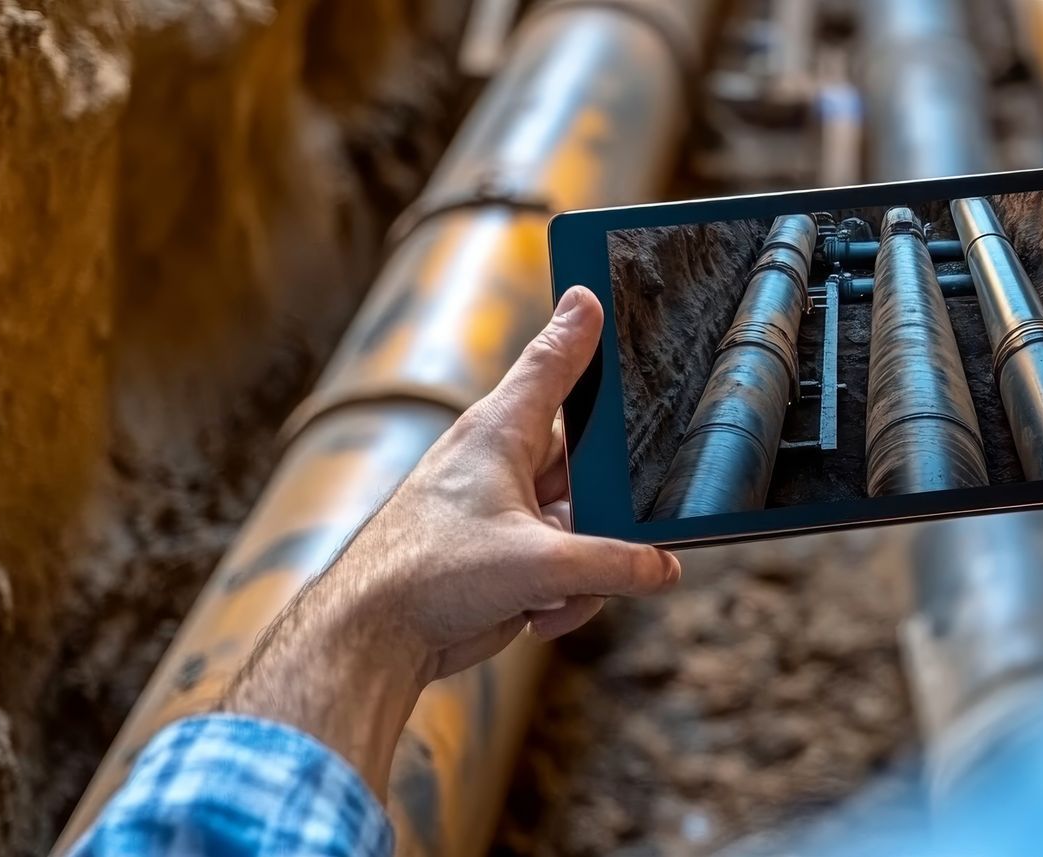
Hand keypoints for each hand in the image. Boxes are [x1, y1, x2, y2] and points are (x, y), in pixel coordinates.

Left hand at [222, 285, 681, 793]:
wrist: (375, 640)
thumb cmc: (430, 574)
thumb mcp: (538, 561)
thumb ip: (612, 560)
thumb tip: (667, 564)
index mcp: (501, 433)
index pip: (555, 366)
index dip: (582, 334)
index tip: (600, 292)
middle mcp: (506, 466)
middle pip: (590, 460)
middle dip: (613, 504)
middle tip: (633, 524)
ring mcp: (510, 516)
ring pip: (587, 527)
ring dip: (587, 570)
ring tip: (554, 596)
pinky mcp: (510, 562)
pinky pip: (568, 570)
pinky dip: (564, 598)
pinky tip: (537, 619)